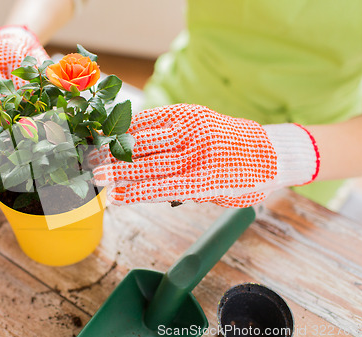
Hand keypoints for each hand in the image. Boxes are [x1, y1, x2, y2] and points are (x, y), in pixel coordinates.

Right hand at [93, 104, 318, 206]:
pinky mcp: (191, 112)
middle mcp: (198, 151)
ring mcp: (194, 127)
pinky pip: (156, 118)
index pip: (159, 187)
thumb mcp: (216, 197)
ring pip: (148, 138)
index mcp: (206, 178)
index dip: (132, 192)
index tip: (110, 197)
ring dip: (118, 147)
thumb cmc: (242, 180)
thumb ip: (182, 192)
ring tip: (97, 153)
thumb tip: (143, 188)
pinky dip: (134, 126)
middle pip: (148, 162)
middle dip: (117, 169)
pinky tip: (117, 133)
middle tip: (93, 174)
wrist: (268, 150)